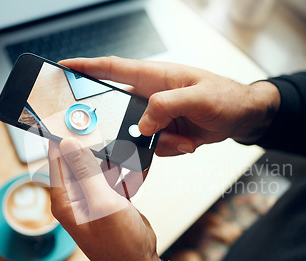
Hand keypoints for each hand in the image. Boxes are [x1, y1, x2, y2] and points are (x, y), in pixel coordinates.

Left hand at [48, 138, 161, 260]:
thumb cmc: (119, 245)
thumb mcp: (102, 205)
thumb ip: (86, 173)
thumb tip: (69, 144)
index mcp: (65, 199)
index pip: (58, 158)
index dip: (64, 135)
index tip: (72, 115)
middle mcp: (76, 197)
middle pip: (79, 159)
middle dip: (92, 144)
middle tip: (105, 129)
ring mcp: (94, 198)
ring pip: (99, 166)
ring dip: (112, 157)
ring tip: (125, 148)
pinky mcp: (110, 200)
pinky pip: (114, 177)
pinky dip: (125, 171)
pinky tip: (137, 164)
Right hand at [59, 57, 279, 155]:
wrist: (243, 117)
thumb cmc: (226, 97)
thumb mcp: (199, 98)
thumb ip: (167, 106)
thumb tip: (142, 125)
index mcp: (154, 77)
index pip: (112, 69)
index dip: (85, 68)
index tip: (62, 69)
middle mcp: (151, 95)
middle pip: (120, 110)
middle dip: (124, 127)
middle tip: (139, 135)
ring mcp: (158, 115)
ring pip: (137, 135)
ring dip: (159, 142)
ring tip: (183, 138)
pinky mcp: (165, 131)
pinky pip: (154, 146)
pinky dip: (170, 148)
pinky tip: (188, 142)